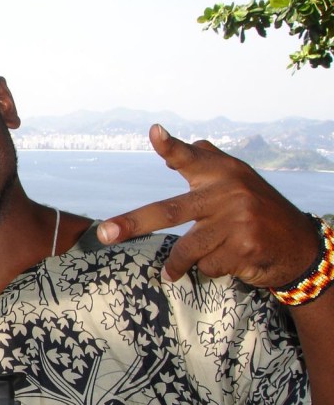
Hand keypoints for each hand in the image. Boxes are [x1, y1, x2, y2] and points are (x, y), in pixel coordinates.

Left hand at [96, 124, 317, 287]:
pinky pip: (207, 266)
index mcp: (222, 172)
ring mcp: (237, 222)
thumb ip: (205, 161)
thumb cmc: (256, 209)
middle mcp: (229, 193)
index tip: (155, 133)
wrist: (298, 244)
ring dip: (178, 265)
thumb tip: (172, 137)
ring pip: (186, 250)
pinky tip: (231, 260)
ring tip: (172, 272)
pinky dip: (210, 269)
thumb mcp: (237, 179)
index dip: (171, 147)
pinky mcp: (244, 248)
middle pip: (170, 211)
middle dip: (134, 224)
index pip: (191, 157)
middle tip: (105, 234)